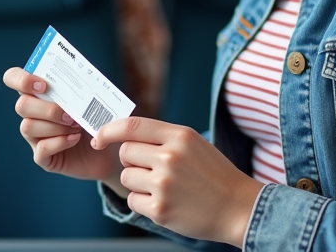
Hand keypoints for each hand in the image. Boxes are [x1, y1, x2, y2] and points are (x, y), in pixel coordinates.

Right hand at [2, 67, 123, 186]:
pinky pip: (41, 149)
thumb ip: (83, 84)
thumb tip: (83, 73)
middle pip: (21, 105)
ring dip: (55, 126)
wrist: (107, 148)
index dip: (21, 79)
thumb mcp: (92, 97)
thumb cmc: (96, 118)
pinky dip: (60, 142)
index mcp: (39, 93)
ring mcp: (35, 137)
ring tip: (76, 127)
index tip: (43, 85)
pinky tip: (75, 139)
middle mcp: (32, 114)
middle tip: (70, 114)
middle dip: (47, 109)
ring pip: (28, 127)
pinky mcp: (43, 158)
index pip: (13, 78)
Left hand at [93, 116, 263, 246]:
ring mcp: (164, 184)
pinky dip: (142, 202)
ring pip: (126, 176)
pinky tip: (164, 202)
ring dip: (137, 182)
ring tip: (163, 187)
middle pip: (125, 152)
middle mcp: (170, 157)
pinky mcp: (161, 209)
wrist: (237, 206)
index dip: (108, 130)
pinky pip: (132, 200)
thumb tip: (126, 133)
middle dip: (132, 160)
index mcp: (179, 136)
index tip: (97, 138)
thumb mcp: (194, 144)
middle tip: (153, 168)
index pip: (132, 126)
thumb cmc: (213, 174)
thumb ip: (163, 137)